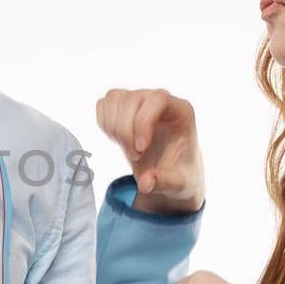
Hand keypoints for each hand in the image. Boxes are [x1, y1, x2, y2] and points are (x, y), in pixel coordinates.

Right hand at [95, 88, 204, 214]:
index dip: (143, 122)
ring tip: (128, 148)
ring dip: (114, 129)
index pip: (158, 99)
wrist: (170, 171)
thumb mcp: (179, 184)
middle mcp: (159, 99)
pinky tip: (119, 140)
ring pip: (114, 99)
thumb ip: (165, 184)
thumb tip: (146, 184)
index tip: (141, 149)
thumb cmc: (179, 173)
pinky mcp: (123, 105)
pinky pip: (103, 105)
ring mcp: (139, 99)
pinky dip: (105, 124)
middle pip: (131, 99)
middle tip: (135, 157)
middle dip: (125, 132)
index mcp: (181, 111)